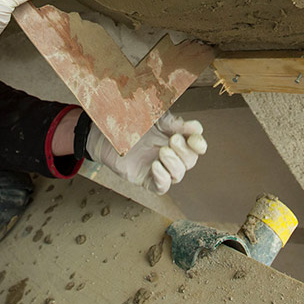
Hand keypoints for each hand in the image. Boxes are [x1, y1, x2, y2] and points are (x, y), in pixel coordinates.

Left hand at [87, 113, 206, 194]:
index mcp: (174, 137)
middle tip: (172, 140)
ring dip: (174, 164)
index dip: (199, 144)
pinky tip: (156, 166)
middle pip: (190, 161)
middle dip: (184, 151)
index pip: (195, 146)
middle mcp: (169, 154)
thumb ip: (173, 122)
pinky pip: (161, 187)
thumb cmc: (129, 121)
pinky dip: (162, 178)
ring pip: (178, 175)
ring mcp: (158, 167)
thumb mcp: (153, 116)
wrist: (104, 130)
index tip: (194, 137)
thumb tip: (196, 128)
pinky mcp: (145, 178)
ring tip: (162, 152)